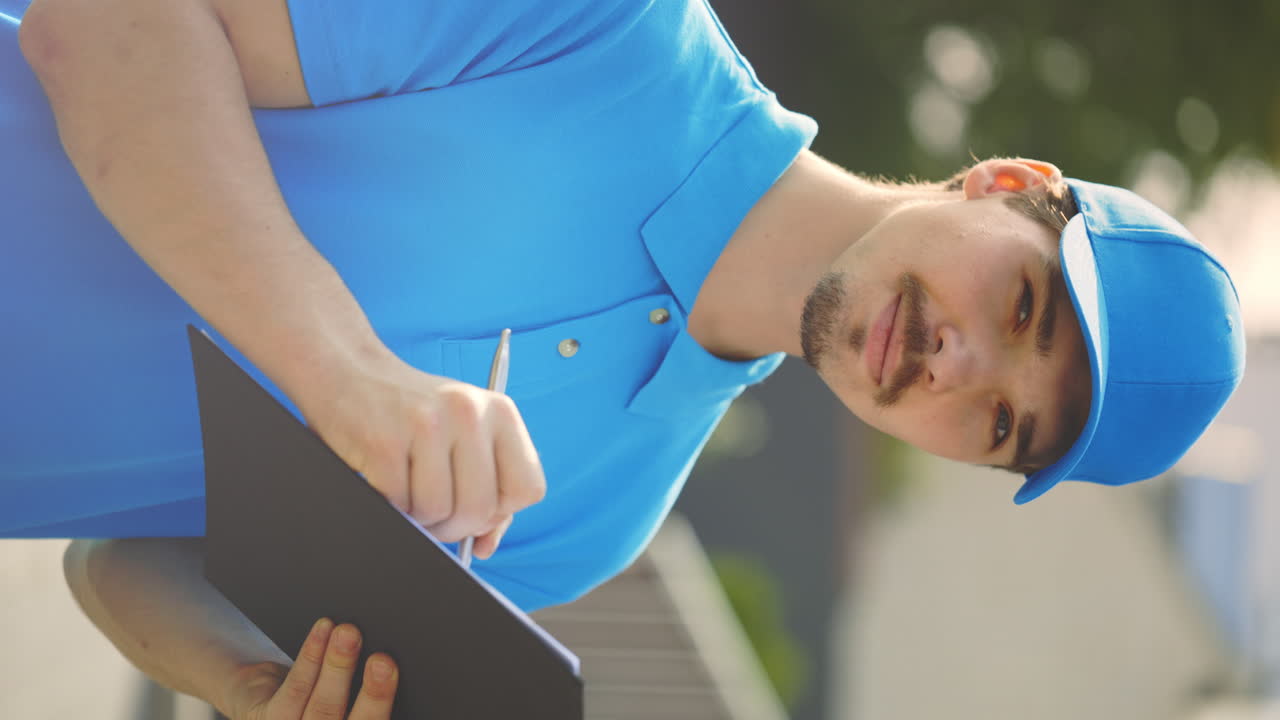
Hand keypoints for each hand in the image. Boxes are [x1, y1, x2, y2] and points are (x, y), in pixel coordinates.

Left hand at [223, 619, 396, 719]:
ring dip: (338, 666)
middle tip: (382, 662)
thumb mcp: (342, 698)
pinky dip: (311, 654)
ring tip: (349, 635)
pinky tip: (323, 630)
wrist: (259, 704)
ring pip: (323, 705)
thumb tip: (392, 655)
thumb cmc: (309, 699)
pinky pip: (295, 687)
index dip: (383, 701)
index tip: (393, 673)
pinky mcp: (269, 719)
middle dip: (372, 691)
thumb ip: (362, 692)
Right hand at [300, 346, 545, 558]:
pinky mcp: (384, 442)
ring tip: (409, 490)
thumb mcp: (464, 433)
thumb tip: (485, 545)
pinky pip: (400, 505)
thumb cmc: (413, 413)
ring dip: (421, 518)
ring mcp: (427, 425)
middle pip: (481, 509)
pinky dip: (393, 506)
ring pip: (439, 512)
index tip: (479, 510)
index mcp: (501, 413)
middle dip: (455, 527)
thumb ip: (488, 486)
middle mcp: (469, 413)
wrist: (350, 372)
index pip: (528, 489)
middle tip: (436, 515)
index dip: (502, 513)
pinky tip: (387, 480)